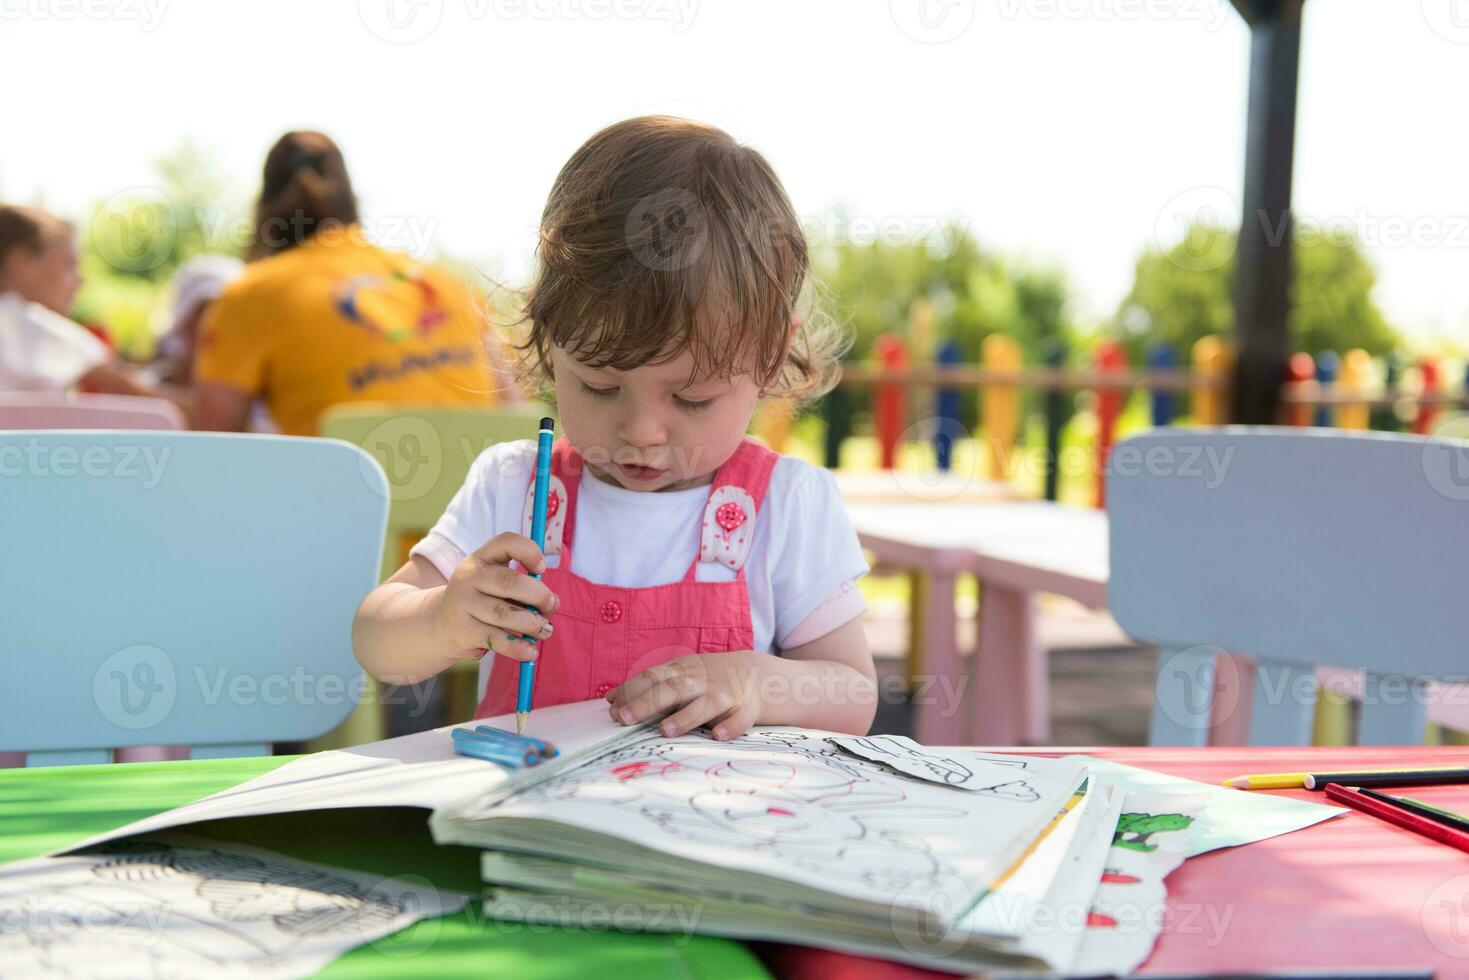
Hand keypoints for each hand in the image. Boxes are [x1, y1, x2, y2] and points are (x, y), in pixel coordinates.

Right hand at [432, 532, 558, 663]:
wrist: (440, 625)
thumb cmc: (482, 601)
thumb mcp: (500, 587)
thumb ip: (527, 589)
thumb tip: (552, 603)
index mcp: (482, 558)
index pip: (506, 542)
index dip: (529, 552)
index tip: (542, 568)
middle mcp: (469, 577)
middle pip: (510, 582)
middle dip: (538, 595)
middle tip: (550, 606)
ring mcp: (463, 604)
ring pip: (504, 614)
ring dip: (532, 623)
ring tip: (544, 630)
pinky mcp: (463, 631)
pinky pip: (495, 639)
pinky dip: (517, 647)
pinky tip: (530, 651)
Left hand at [607, 652, 765, 739]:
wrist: (755, 674)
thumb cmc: (704, 679)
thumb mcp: (676, 675)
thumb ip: (645, 687)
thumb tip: (610, 700)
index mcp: (681, 672)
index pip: (652, 677)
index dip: (632, 691)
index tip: (612, 709)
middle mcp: (700, 681)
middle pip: (673, 689)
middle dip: (648, 702)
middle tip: (625, 718)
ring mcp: (723, 695)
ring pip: (705, 704)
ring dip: (686, 717)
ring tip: (665, 730)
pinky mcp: (745, 709)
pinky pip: (739, 718)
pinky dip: (731, 726)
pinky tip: (718, 736)